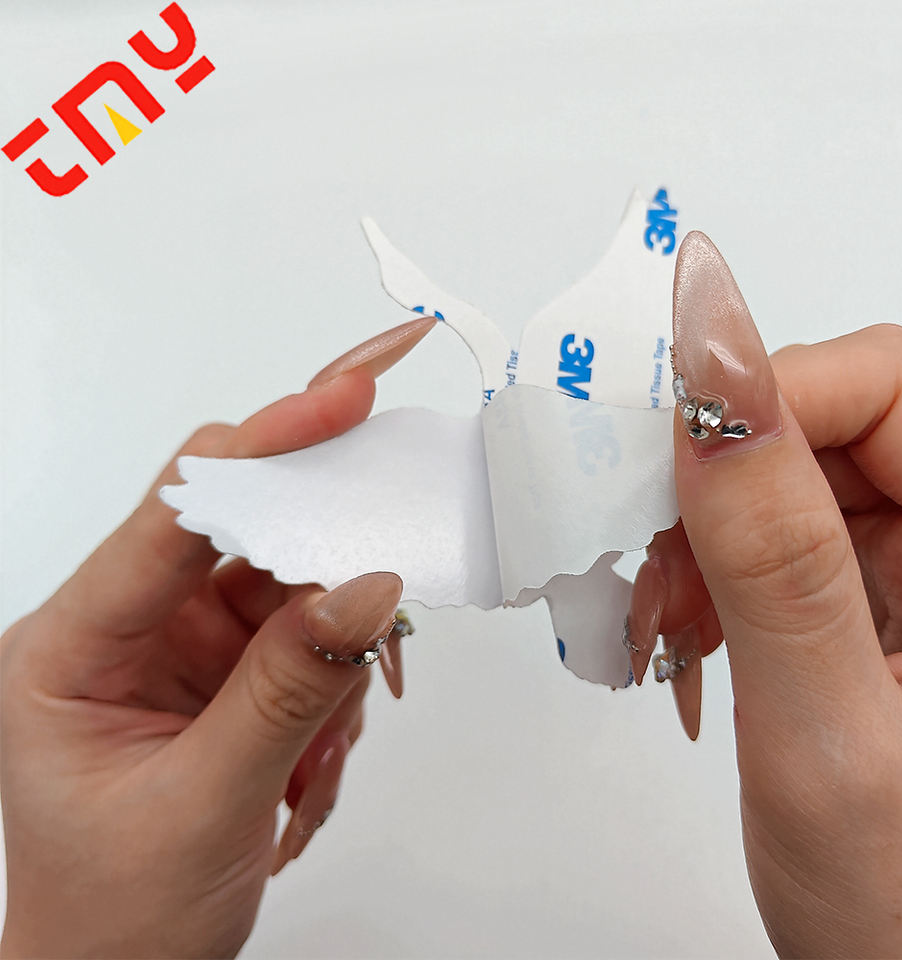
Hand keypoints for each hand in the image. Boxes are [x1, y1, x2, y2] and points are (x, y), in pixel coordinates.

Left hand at [0, 316, 433, 958]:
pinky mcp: (232, 667)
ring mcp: (187, 644)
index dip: (266, 443)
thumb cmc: (116, 915)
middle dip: (326, 535)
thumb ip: (290, 689)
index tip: (347, 396)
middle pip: (245, 526)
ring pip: (294, 585)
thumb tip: (372, 590)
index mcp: (74, 642)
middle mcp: (131, 623)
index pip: (176, 512)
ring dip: (337, 650)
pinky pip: (311, 635)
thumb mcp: (205, 803)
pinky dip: (339, 682)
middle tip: (397, 506)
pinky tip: (313, 764)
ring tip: (318, 755)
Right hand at [626, 234, 901, 957]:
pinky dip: (700, 574)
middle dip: (710, 485)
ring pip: (773, 477)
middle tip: (654, 573)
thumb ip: (772, 558)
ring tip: (667, 630)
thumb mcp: (828, 735)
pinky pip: (761, 536)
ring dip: (695, 538)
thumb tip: (716, 378)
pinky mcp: (857, 598)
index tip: (664, 460)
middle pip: (817, 421)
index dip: (766, 398)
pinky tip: (685, 639)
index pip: (883, 385)